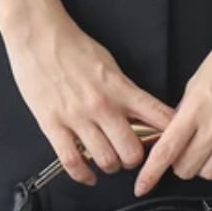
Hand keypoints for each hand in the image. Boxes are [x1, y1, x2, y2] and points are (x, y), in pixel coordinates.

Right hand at [2, 8, 176, 186]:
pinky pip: (72, 162)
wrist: (40, 35)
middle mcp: (102, 106)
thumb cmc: (74, 46)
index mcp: (120, 88)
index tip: (171, 143)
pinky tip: (89, 175)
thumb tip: (141, 113)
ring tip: (109, 160)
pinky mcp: (52, 125)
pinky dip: (83, 175)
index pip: (158, 117)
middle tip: (130, 153)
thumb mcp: (110, 64)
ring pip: (105, 161)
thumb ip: (125, 91)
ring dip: (110, 165)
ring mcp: (77, 117)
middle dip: (134, 158)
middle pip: (132, 152)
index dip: (170, 135)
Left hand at [132, 17, 211, 196]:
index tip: (142, 186)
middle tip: (181, 152)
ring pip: (209, 173)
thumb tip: (177, 133)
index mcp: (195, 108)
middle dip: (178, 164)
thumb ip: (185, 111)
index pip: (166, 150)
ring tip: (204, 152)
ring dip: (201, 167)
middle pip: (186, 168)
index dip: (151, 173)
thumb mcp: (196, 81)